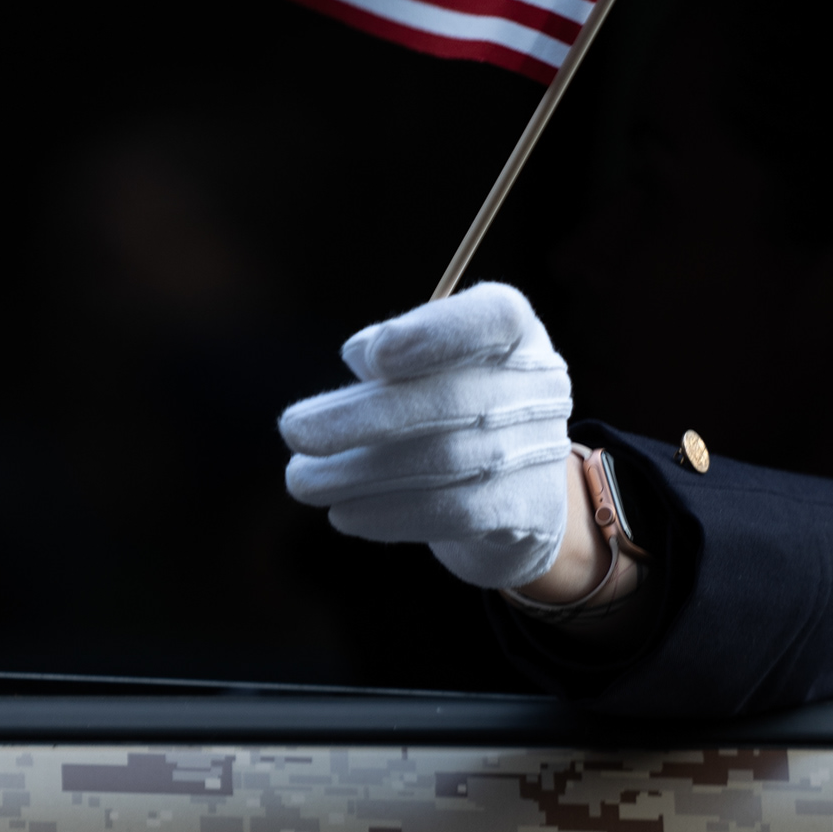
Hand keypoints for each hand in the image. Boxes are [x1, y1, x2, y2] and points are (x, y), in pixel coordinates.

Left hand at [277, 281, 571, 592]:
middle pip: (450, 400)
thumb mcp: (427, 367)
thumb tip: (359, 356)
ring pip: (444, 462)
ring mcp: (540, 450)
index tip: (373, 357)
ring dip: (361, 474)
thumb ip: (392, 352)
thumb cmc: (453, 411)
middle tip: (292, 430)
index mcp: (515, 334)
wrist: (516, 496)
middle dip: (362, 417)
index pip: (494, 317)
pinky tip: (343, 513)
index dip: (434, 334)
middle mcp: (539, 385)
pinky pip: (453, 514)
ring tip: (301, 481)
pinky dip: (390, 514)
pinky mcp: (528, 510)